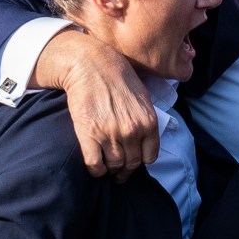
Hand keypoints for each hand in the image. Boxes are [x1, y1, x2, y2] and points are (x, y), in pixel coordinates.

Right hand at [39, 30, 156, 179]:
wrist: (91, 66)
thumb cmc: (117, 78)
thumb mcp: (143, 98)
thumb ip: (145, 121)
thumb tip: (143, 141)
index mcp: (148, 122)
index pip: (149, 157)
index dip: (140, 162)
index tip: (133, 162)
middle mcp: (132, 131)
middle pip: (131, 164)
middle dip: (125, 171)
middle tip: (118, 172)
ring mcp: (111, 134)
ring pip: (114, 166)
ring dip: (110, 170)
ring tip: (106, 167)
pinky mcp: (90, 135)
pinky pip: (95, 164)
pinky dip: (95, 170)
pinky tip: (95, 167)